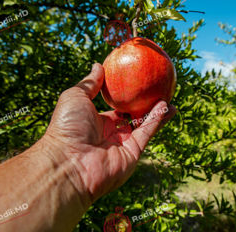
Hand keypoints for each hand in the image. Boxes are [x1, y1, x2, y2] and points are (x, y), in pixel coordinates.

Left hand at [44, 63, 175, 205]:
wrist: (69, 162)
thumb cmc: (67, 127)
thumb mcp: (75, 96)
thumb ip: (90, 82)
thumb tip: (99, 65)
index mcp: (97, 121)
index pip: (115, 108)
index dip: (125, 97)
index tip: (135, 83)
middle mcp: (111, 133)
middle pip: (132, 116)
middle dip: (143, 105)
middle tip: (155, 90)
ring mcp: (123, 144)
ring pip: (143, 124)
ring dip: (156, 112)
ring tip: (167, 96)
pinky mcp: (133, 153)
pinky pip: (147, 132)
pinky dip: (157, 119)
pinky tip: (166, 106)